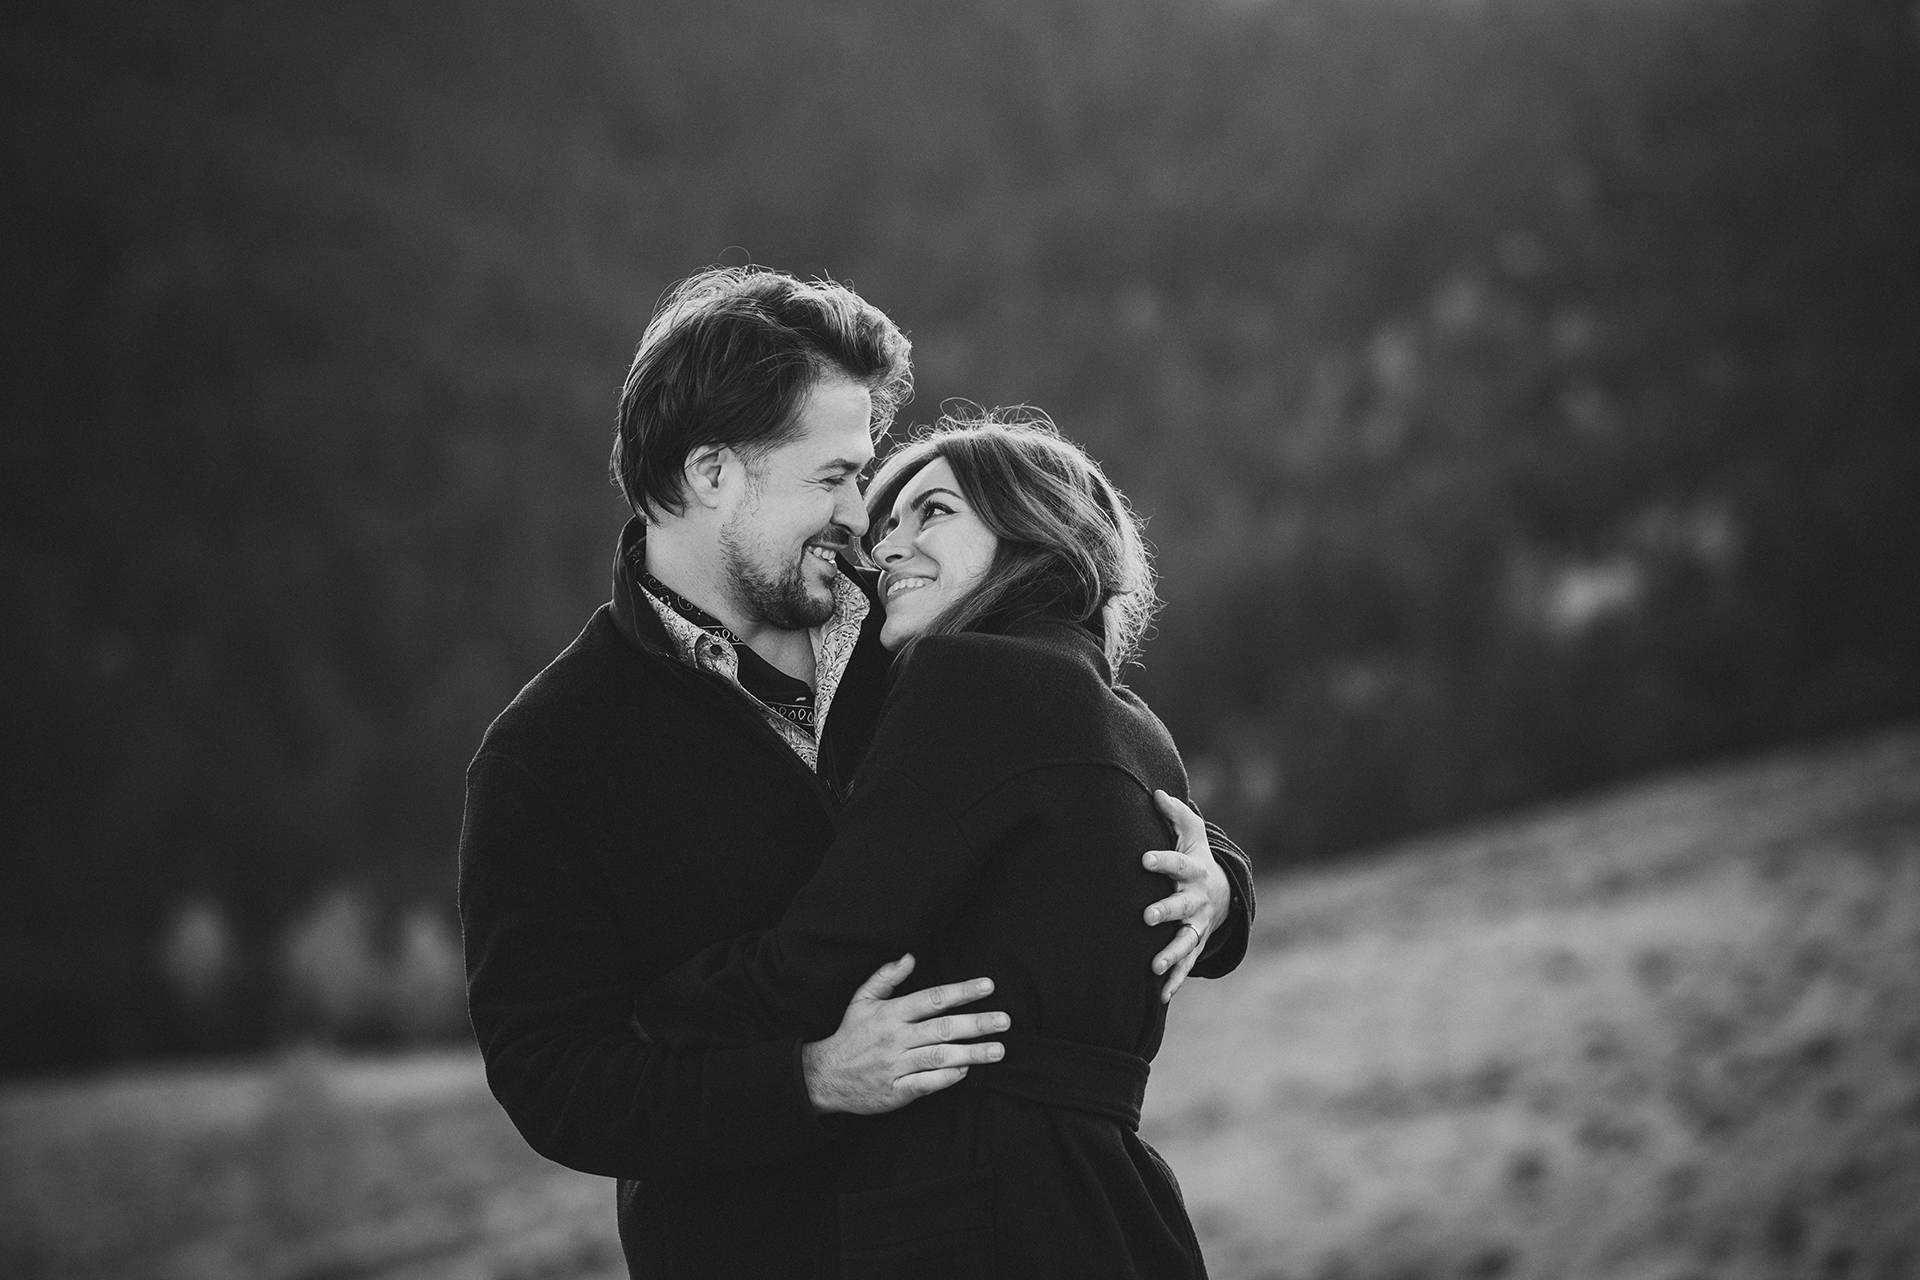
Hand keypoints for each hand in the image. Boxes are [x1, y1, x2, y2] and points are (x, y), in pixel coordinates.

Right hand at [800, 954, 1009, 1114]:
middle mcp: (895, 1038)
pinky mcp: (896, 1090)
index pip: (933, 998)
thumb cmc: (850, 1035)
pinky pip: (927, 1083)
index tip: (988, 986)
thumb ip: (887, 977)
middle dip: (976, 1024)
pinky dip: (948, 1077)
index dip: (962, 991)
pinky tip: (966, 1070)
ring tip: (998, 1050)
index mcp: (890, 1013)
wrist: (824, 1076)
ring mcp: (896, 1065)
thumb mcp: (862, 1000)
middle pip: (942, 1027)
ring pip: (940, 1056)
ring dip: (972, 1053)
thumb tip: (910, 956)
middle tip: (1005, 1021)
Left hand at [1142, 790, 1228, 1002]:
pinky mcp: (1195, 944)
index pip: (1178, 864)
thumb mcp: (1191, 834)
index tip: (1143, 860)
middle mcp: (1197, 900)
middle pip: (1181, 906)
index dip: (1162, 861)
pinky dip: (1176, 980)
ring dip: (1171, 953)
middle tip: (1147, 916)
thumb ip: (1175, 814)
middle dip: (1166, 911)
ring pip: (1185, 941)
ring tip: (1154, 965)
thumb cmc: (1196, 857)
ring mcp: (1198, 925)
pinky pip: (1187, 964)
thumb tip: (1156, 793)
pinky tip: (1161, 996)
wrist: (1223, 891)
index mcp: (1193, 871)